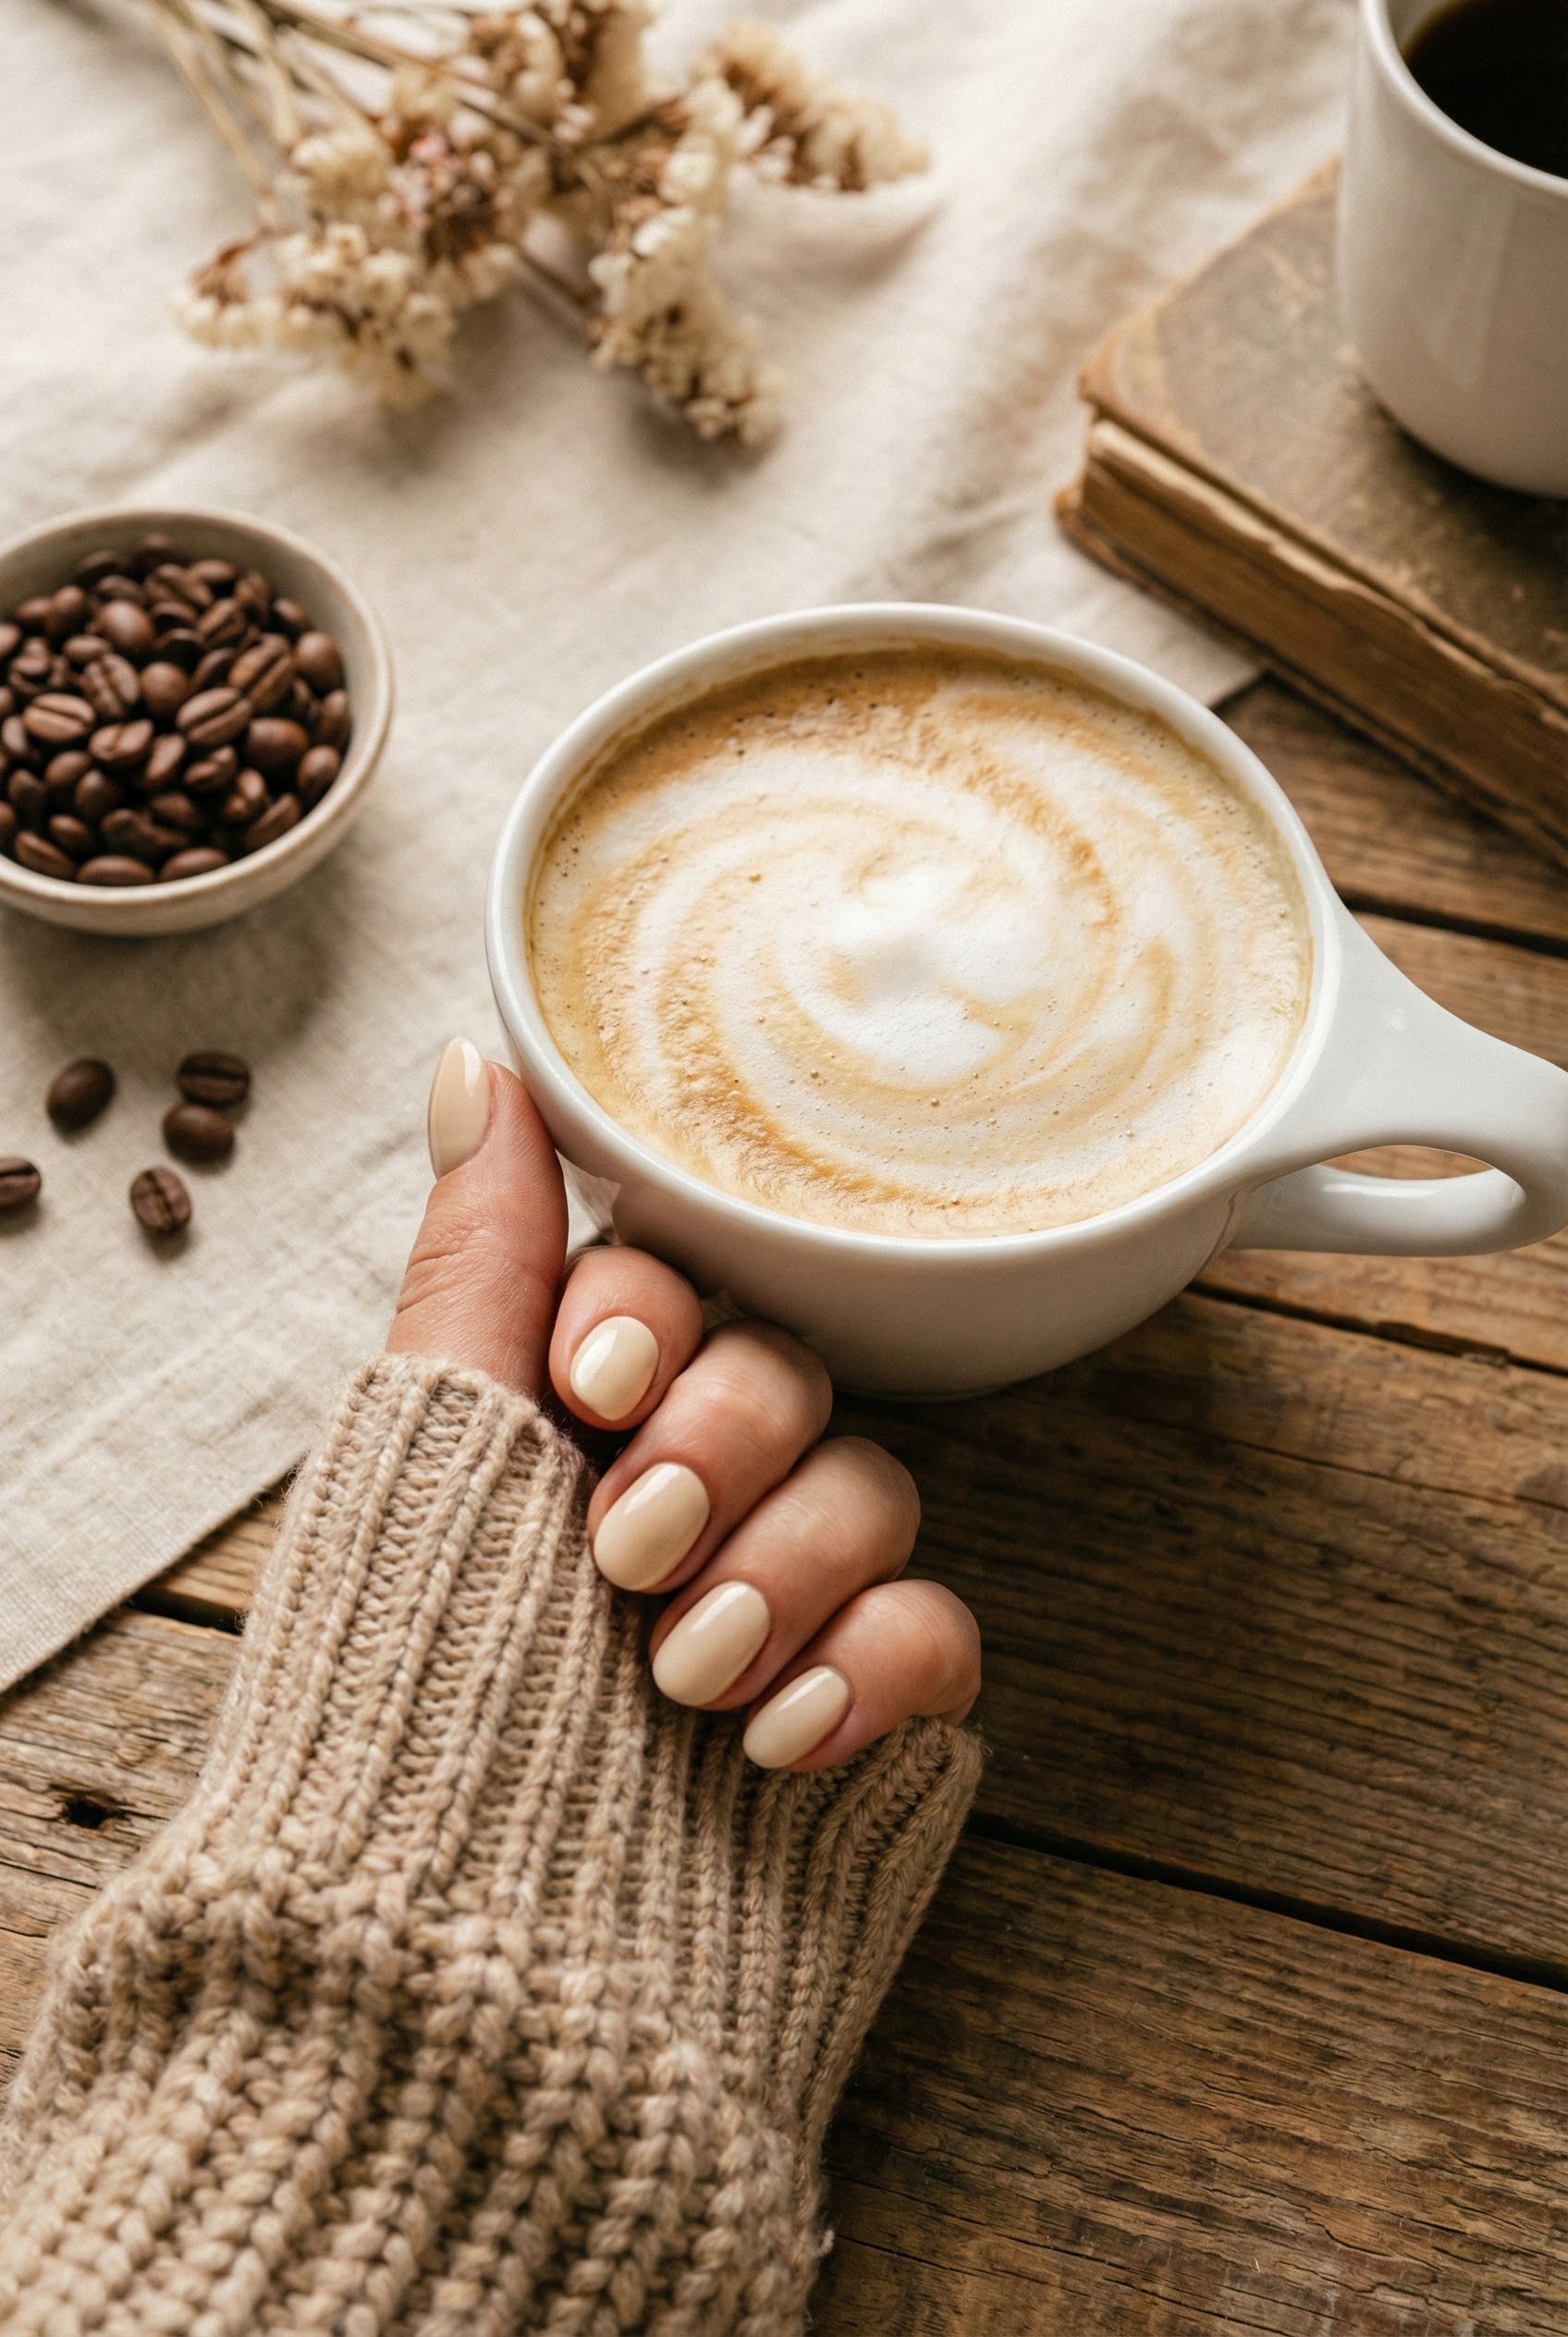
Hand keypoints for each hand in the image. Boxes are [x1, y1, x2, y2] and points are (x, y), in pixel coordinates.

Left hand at [387, 1039, 980, 1770]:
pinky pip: (942, 1629)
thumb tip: (476, 1060)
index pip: (673, 1290)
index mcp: (564, 1434)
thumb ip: (482, 1262)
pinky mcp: (867, 1712)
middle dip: (721, 1448)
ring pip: (875, 1489)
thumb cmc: (412, 1723)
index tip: (596, 1386)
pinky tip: (780, 1740)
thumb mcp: (427, 1461)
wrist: (476, 1993)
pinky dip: (874, 1670)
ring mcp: (780, 1610)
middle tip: (628, 1554)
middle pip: (790, 1375)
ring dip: (787, 1568)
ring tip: (686, 1675)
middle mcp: (677, 1505)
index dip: (652, 1315)